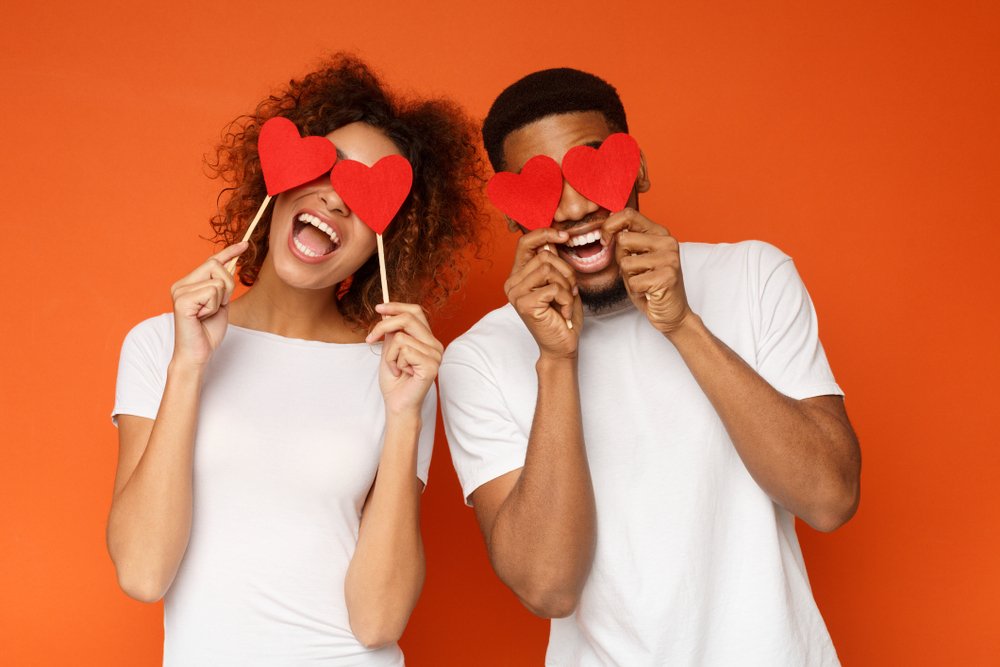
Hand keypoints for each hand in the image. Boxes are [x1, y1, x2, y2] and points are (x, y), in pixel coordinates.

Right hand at [170, 242, 246, 367]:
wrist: (197, 353)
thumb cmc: (207, 331)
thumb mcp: (220, 303)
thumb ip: (223, 285)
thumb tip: (232, 263)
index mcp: (188, 283)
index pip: (210, 261)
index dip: (228, 252)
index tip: (244, 244)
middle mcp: (181, 284)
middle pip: (215, 265)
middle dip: (227, 286)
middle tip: (217, 306)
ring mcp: (179, 291)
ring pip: (217, 281)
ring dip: (220, 300)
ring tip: (207, 314)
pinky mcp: (182, 301)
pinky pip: (212, 292)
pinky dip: (214, 306)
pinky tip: (202, 317)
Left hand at [366, 303, 443, 416]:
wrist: (397, 404)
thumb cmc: (394, 381)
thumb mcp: (389, 350)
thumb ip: (391, 332)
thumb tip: (387, 312)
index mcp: (427, 339)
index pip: (416, 311)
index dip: (397, 306)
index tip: (379, 308)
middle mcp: (435, 344)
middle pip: (408, 318)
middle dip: (383, 326)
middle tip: (370, 339)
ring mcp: (435, 355)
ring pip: (400, 337)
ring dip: (389, 355)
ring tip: (396, 368)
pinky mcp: (431, 365)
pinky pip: (404, 351)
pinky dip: (395, 363)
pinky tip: (402, 373)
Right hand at [504, 228, 582, 359]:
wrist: (562, 345)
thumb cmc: (562, 315)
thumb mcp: (560, 283)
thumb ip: (553, 263)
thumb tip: (552, 239)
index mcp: (518, 275)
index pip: (525, 243)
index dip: (544, 234)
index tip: (564, 235)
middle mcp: (512, 283)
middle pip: (544, 256)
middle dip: (565, 272)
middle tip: (569, 291)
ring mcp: (516, 293)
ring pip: (549, 269)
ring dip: (566, 286)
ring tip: (565, 301)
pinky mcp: (524, 304)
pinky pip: (554, 288)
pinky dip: (566, 299)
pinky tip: (563, 312)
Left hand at [601, 209, 691, 335]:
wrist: (672, 313)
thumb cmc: (650, 286)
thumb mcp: (636, 258)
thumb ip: (626, 241)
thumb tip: (607, 224)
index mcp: (660, 233)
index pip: (629, 214)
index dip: (609, 225)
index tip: (605, 241)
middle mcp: (667, 242)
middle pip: (623, 239)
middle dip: (621, 259)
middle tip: (636, 272)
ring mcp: (669, 259)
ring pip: (626, 262)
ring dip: (629, 277)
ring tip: (643, 282)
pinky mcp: (667, 277)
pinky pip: (633, 281)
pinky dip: (636, 290)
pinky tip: (648, 291)